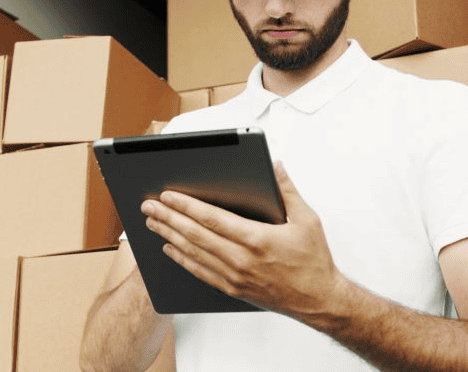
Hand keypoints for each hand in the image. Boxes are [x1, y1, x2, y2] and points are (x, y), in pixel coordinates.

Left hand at [141, 161, 342, 317]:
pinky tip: (170, 249)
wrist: (318, 300)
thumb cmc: (314, 262)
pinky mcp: (233, 289)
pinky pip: (200, 272)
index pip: (212, 219)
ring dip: (170, 237)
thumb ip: (288, 191)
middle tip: (149, 207)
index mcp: (257, 239)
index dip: (186, 206)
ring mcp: (234, 276)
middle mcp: (241, 259)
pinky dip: (182, 259)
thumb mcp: (307, 220)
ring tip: (152, 223)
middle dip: (169, 219)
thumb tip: (277, 167)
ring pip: (193, 253)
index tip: (168, 196)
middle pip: (195, 235)